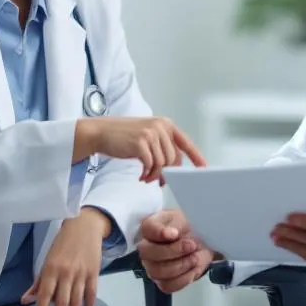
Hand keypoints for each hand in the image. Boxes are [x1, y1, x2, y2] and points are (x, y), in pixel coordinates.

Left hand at [21, 207, 110, 305]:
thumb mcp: (47, 261)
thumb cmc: (62, 244)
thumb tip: (25, 300)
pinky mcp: (94, 272)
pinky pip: (91, 293)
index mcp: (51, 270)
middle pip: (62, 303)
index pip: (44, 296)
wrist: (84, 226)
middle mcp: (66, 273)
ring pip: (77, 301)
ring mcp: (81, 273)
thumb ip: (38, 282)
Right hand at [75, 116, 207, 183]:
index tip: (204, 168)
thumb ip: (162, 146)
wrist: (100, 132)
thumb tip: (174, 167)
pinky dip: (147, 175)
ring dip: (155, 176)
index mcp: (165, 124)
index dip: (196, 157)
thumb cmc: (123, 137)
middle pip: (174, 158)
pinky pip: (151, 166)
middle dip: (167, 173)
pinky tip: (140, 176)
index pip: (186, 143)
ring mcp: (150, 133)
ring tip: (146, 178)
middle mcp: (160, 126)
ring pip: (163, 164)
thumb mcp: (147, 136)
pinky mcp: (140, 142)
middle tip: (158, 181)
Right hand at [138, 209, 212, 292]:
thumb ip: (176, 223)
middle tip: (191, 245)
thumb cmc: (189, 227)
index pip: (147, 229)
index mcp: (149, 228)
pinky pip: (168, 286)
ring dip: (180, 265)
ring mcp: (152, 267)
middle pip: (149, 254)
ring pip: (158, 272)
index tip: (175, 233)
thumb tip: (170, 233)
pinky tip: (193, 269)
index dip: (159, 233)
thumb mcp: (185, 218)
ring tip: (194, 257)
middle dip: (173, 251)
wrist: (202, 243)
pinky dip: (183, 279)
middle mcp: (146, 248)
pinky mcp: (162, 281)